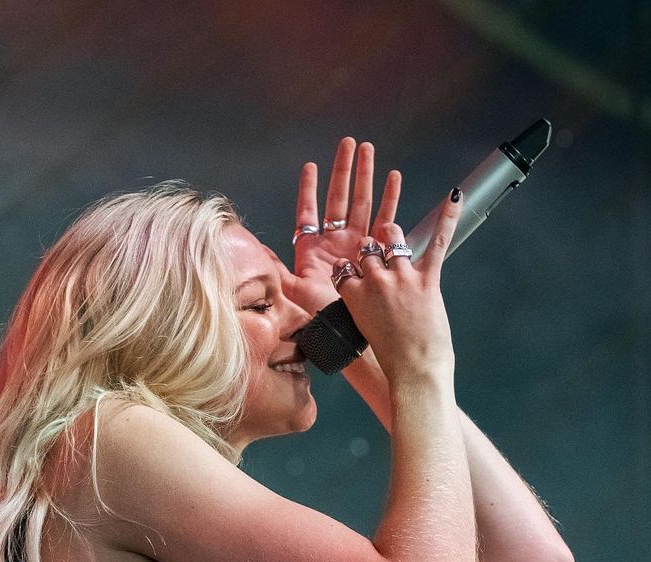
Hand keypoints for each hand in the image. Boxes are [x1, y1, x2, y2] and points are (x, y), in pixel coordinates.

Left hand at [273, 138, 400, 316]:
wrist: (349, 330)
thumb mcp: (296, 290)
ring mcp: (358, 244)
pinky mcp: (377, 250)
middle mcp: (336, 242)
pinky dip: (390, 197)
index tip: (310, 166)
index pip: (309, 212)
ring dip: (366, 175)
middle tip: (348, 143)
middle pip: (339, 198)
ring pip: (362, 201)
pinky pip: (386, 219)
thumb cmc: (322, 315)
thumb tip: (257, 250)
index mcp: (313, 249)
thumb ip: (277, 269)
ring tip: (369, 150)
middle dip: (343, 170)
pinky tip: (393, 177)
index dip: (308, 190)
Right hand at [332, 183, 463, 383]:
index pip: (344, 268)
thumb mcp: (361, 330)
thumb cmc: (389, 359)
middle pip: (368, 248)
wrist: (414, 371)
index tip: (353, 271)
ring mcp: (401, 277)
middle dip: (372, 249)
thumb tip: (361, 299)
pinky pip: (437, 242)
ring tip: (395, 236)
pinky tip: (455, 198)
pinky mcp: (427, 279)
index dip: (349, 268)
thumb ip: (358, 307)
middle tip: (377, 253)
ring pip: (392, 237)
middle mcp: (374, 281)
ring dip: (393, 236)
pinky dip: (447, 218)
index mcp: (353, 296)